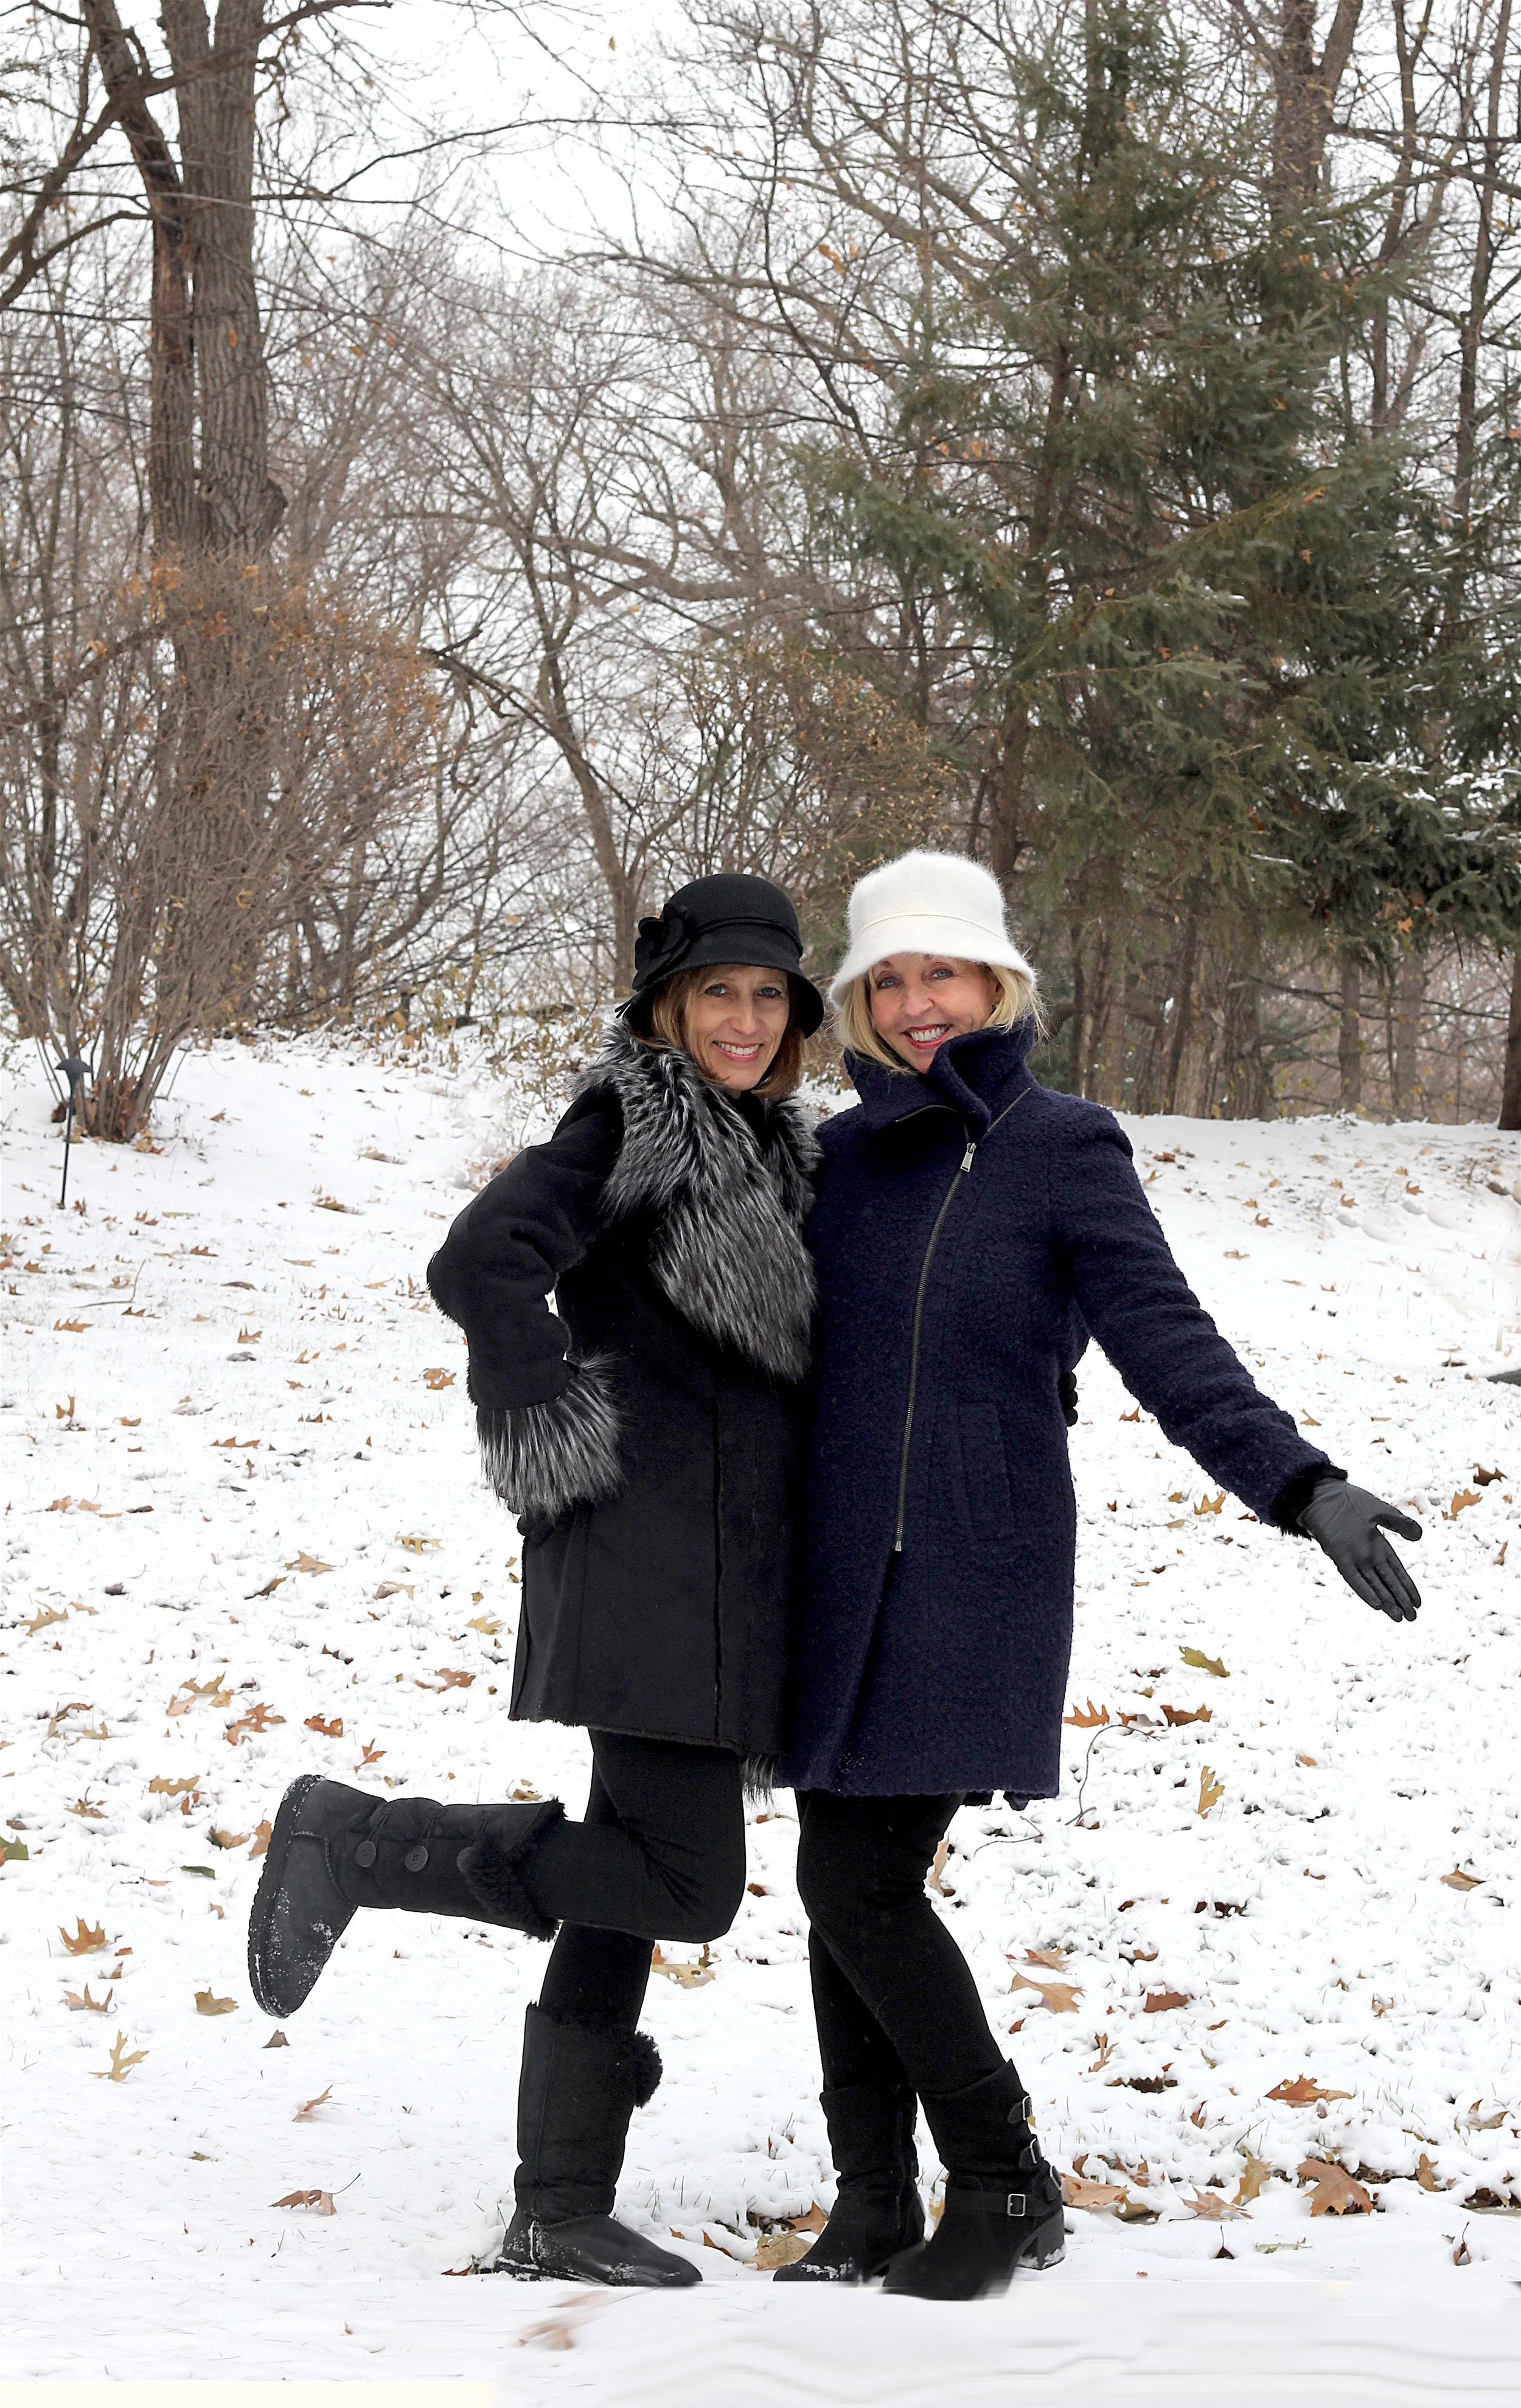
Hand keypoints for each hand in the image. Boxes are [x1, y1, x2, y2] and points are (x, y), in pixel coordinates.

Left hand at [1297, 1478, 1421, 1620]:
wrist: (1322, 1496)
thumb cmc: (1349, 1501)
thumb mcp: (1380, 1510)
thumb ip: (1399, 1523)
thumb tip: (1418, 1536)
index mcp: (1379, 1545)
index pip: (1398, 1571)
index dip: (1408, 1587)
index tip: (1418, 1603)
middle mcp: (1368, 1555)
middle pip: (1389, 1582)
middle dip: (1401, 1600)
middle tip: (1412, 1618)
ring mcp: (1354, 1558)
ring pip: (1374, 1584)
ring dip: (1387, 1601)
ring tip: (1398, 1618)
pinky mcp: (1340, 1557)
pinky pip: (1354, 1578)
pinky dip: (1365, 1591)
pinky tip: (1376, 1605)